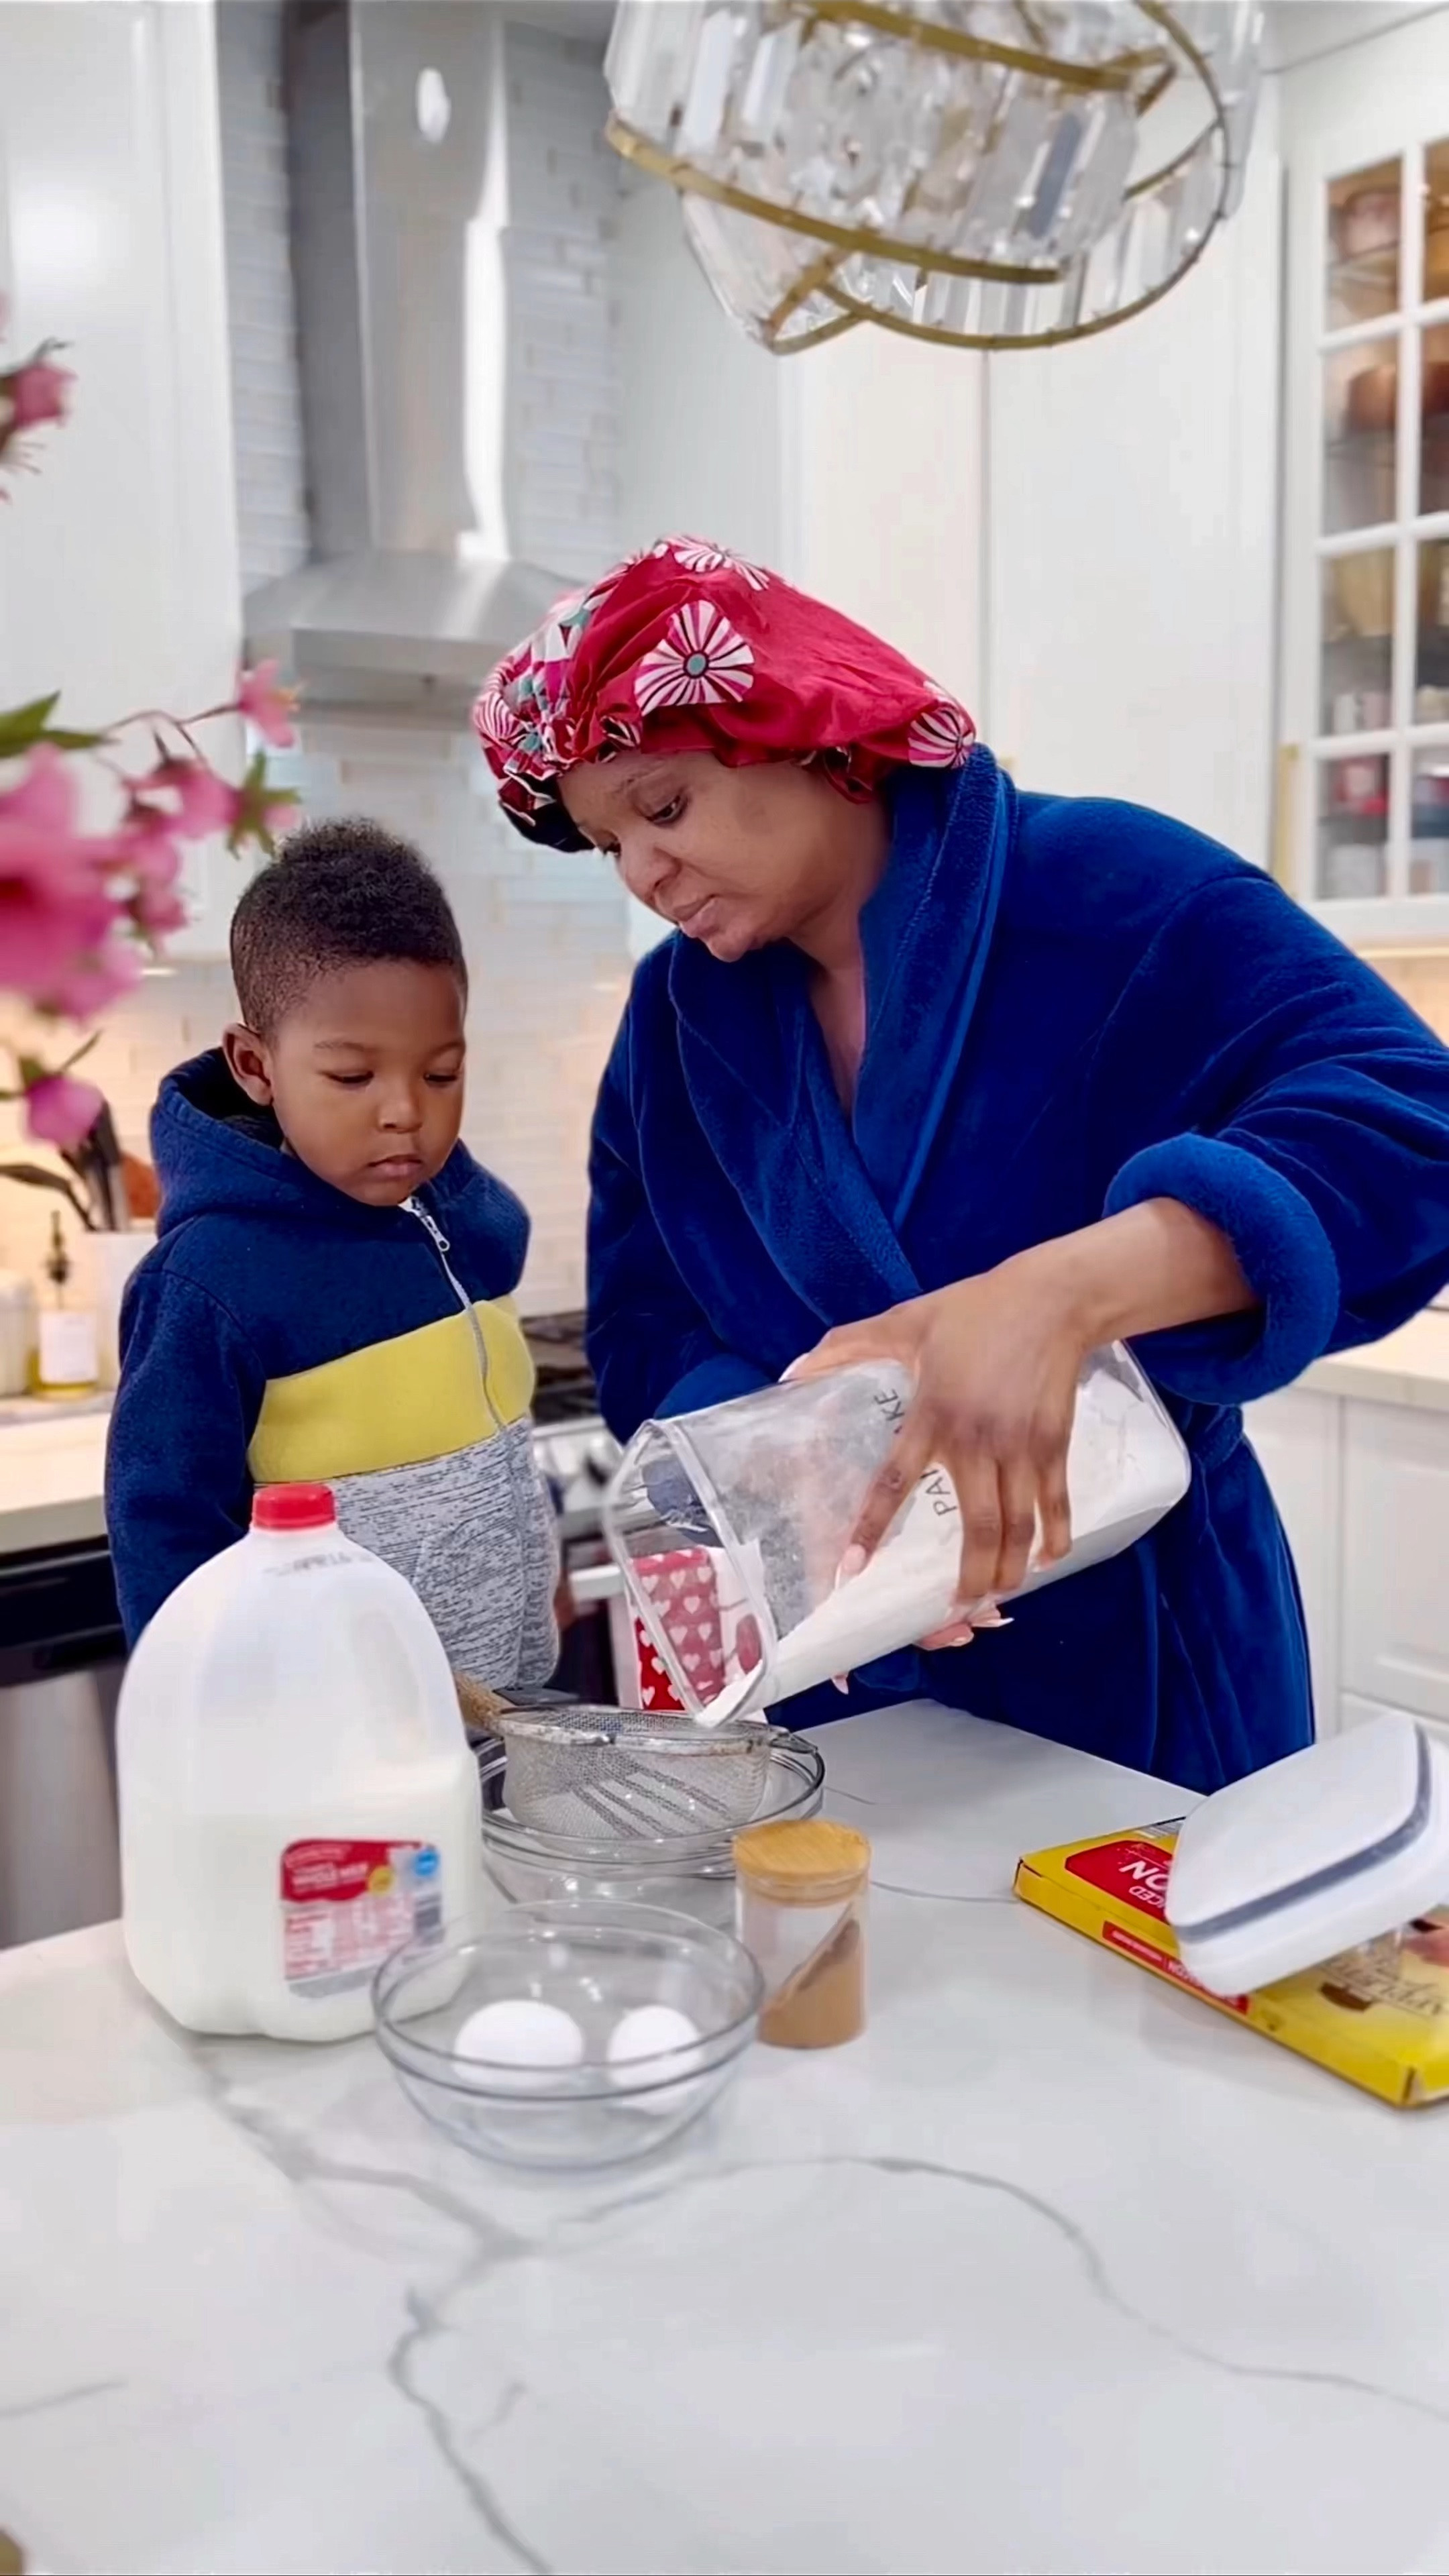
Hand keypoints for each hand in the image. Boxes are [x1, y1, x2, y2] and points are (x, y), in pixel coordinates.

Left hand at [787, 1247, 1091, 1618]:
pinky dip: (1055, 1538)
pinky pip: (1056, 1503)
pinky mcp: (1054, 1443)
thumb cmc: (973, 1310)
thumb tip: (791, 1370)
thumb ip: (847, 1346)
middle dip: (969, 1579)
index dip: (872, 1529)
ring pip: (1018, 1527)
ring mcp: (1020, 1446)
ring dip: (1009, 1570)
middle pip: (977, 1527)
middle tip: (956, 1612)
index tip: (854, 1569)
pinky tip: (1046, 1561)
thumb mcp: (905, 1322)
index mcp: (932, 1414)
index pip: (894, 1483)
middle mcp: (976, 1439)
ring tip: (996, 1597)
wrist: (1050, 1298)